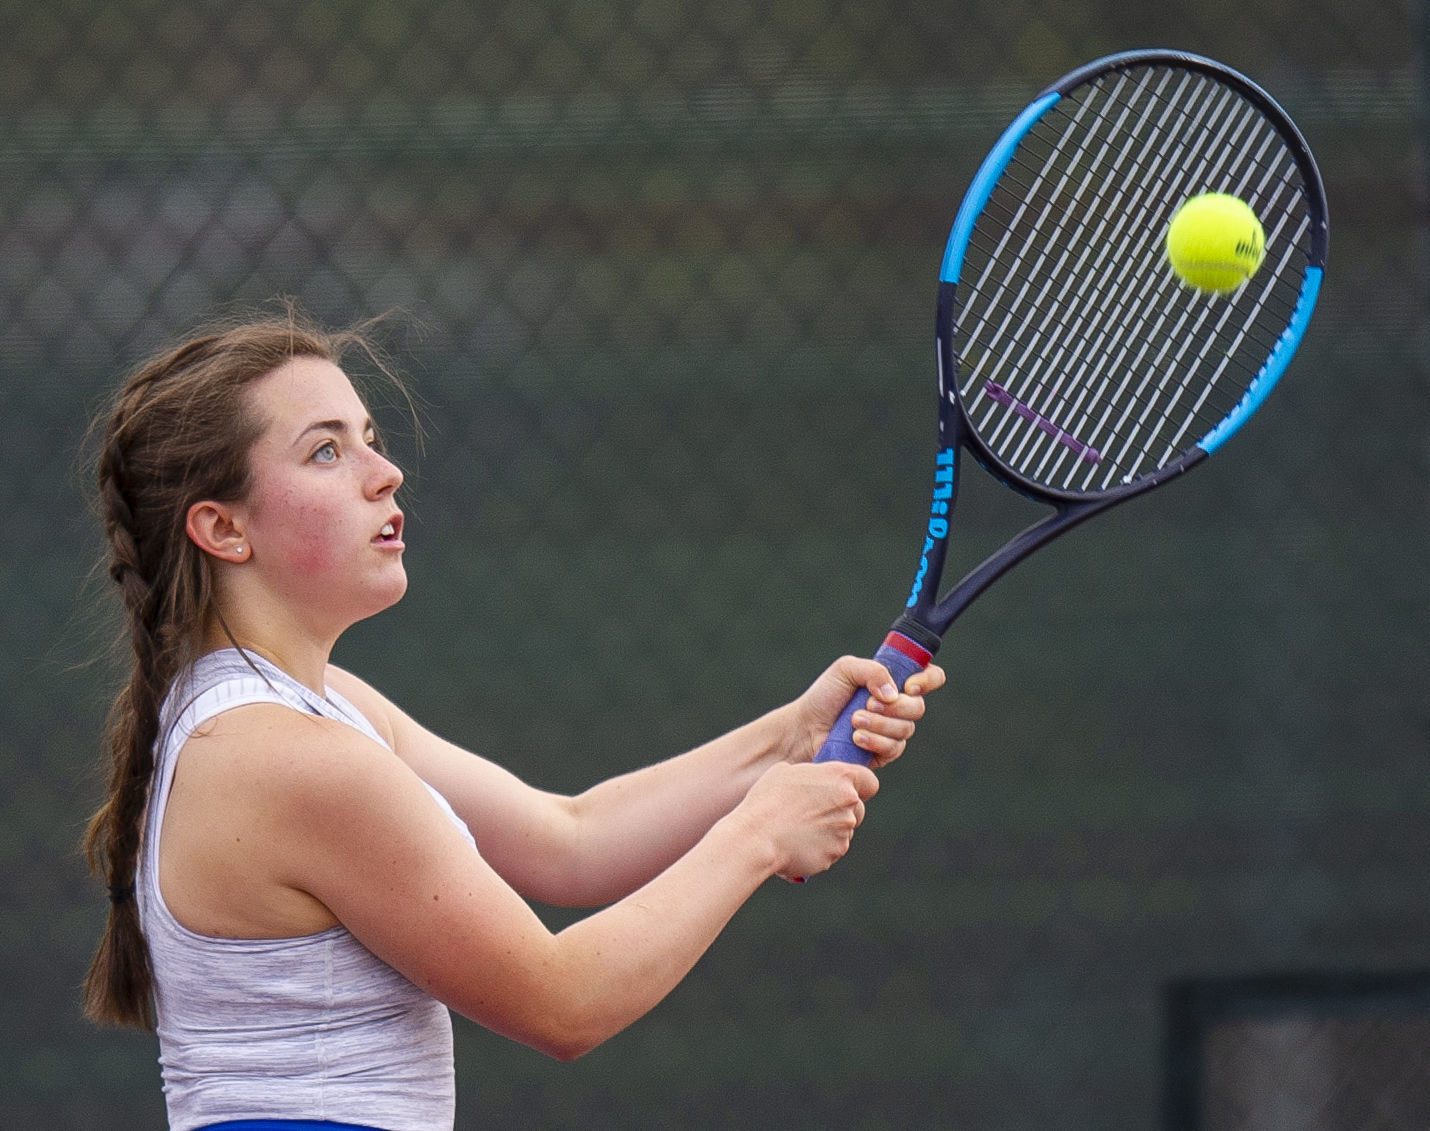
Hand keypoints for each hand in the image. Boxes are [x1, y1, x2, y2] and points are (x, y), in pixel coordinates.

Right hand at [736, 760, 879, 880]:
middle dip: (842, 811)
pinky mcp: (834, 853)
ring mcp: (844, 831)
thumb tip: (814, 781)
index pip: (869, 781)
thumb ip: (811, 775)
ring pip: (844, 830)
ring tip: (798, 829)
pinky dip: (819, 848)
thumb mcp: (786, 771)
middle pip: (858, 808)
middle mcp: (849, 803)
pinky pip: (831, 849)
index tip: (846, 790)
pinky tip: (797, 844)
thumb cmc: (767, 800)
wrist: (757, 836)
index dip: (860, 786)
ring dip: (829, 830)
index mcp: (840, 777)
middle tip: (816, 812)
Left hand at [787, 655, 946, 768]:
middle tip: (867, 703)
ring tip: (853, 720)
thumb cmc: (824, 696)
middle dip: (895, 707)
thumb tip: (894, 692)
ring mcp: (892, 731)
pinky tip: (855, 738)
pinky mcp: (883, 753)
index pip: (930, 677)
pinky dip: (874, 741)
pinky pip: (893, 749)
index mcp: (894, 682)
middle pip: (918, 708)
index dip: (928, 680)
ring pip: (905, 729)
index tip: (909, 686)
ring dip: (879, 724)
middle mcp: (897, 706)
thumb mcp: (845, 670)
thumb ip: (872, 670)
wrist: (805, 728)